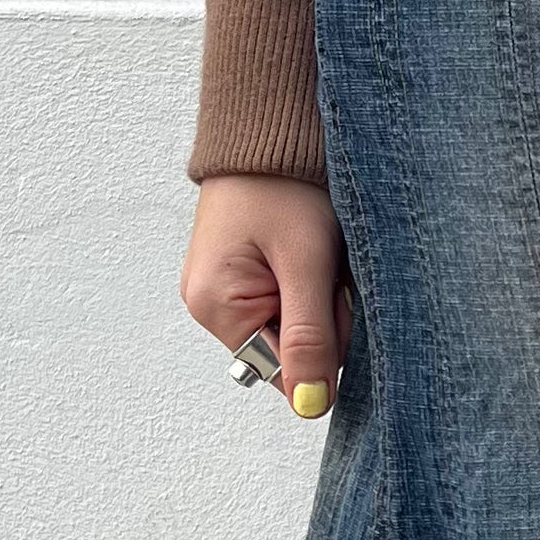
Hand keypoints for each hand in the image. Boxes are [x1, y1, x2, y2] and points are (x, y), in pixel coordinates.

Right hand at [180, 174, 350, 417]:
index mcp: (216, 308)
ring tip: (316, 252)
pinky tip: (310, 252)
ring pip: (296, 327)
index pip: (285, 370)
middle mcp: (211, 307)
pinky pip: (289, 302)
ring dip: (320, 297)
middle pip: (290, 351)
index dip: (323, 341)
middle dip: (323, 315)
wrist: (269, 131)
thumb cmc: (284, 188)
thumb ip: (309, 338)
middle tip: (325, 266)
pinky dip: (311, 284)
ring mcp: (225, 292)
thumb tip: (310, 407)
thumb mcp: (306, 265)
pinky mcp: (242, 276)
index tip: (328, 293)